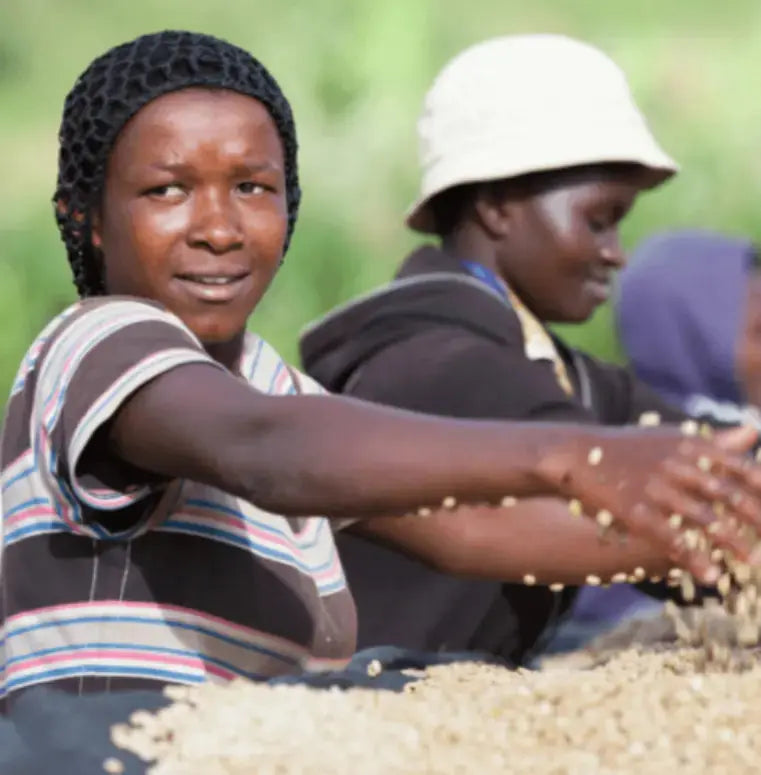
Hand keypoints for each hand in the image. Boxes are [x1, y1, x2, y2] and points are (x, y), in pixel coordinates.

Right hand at [539, 425, 760, 583]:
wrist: (576, 454)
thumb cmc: (627, 448)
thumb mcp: (670, 436)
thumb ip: (713, 440)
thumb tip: (752, 432)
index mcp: (689, 445)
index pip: (740, 467)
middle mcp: (676, 465)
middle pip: (728, 495)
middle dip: (756, 519)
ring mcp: (655, 488)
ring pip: (704, 519)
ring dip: (733, 543)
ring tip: (753, 563)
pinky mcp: (634, 511)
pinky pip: (670, 538)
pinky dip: (693, 558)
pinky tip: (711, 575)